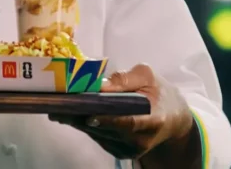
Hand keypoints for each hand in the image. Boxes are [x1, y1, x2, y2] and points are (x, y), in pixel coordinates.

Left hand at [49, 64, 198, 165]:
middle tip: (57, 105)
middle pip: (106, 129)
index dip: (108, 120)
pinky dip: (84, 125)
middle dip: (80, 116)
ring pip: (97, 134)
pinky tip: (69, 114)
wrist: (173, 120)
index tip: (89, 114)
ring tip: (57, 107)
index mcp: (153, 120)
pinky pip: (98, 137)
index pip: (128, 123)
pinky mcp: (120, 152)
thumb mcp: (148, 77)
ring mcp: (129, 149)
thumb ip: (126, 79)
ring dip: (76, 120)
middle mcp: (140, 140)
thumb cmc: (160, 93)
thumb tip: (101, 84)